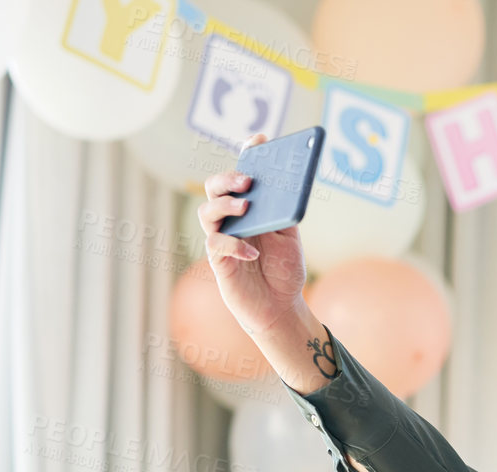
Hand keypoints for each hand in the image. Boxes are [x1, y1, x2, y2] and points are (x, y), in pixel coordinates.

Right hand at [198, 132, 311, 344]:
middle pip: (215, 187)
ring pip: (206, 211)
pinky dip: (234, 246)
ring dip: (224, 205)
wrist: (281, 307)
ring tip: (245, 207)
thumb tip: (282, 188)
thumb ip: (284, 213)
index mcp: (251, 208)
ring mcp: (222, 238)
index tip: (259, 138)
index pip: (243, 175)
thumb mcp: (290, 237)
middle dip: (228, 179)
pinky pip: (216, 245)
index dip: (248, 154)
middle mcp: (232, 219)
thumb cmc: (284, 270)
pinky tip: (253, 253)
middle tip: (248, 181)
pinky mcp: (219, 262)